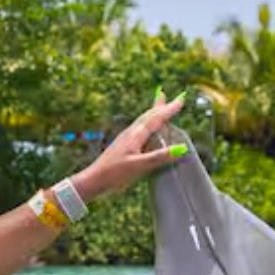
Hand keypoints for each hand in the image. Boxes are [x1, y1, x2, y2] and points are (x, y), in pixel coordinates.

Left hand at [69, 91, 187, 202]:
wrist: (93, 179)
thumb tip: (181, 148)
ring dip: (152, 114)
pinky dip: (147, 126)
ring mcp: (126, 139)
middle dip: (159, 106)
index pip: (156, 119)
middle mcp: (131, 134)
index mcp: (135, 136)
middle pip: (147, 116)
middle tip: (165, 94)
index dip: (169, 110)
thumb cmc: (114, 173)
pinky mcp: (123, 146)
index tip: (181, 99)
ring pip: (142, 122)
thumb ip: (159, 157)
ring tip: (158, 107)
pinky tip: (145, 132)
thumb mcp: (139, 166)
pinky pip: (139, 131)